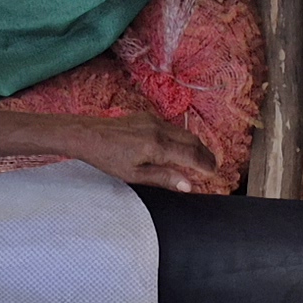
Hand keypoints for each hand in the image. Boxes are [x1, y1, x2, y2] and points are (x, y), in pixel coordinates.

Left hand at [55, 112, 215, 191]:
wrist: (88, 135)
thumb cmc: (108, 158)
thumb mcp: (135, 175)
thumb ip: (164, 178)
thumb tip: (189, 185)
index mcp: (157, 146)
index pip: (191, 156)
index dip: (205, 165)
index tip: (214, 174)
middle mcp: (159, 130)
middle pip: (192, 141)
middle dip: (205, 154)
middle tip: (214, 167)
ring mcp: (154, 121)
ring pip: (184, 132)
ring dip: (196, 145)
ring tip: (203, 158)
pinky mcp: (148, 117)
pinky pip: (173, 128)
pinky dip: (183, 138)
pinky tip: (183, 148)